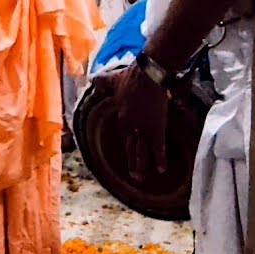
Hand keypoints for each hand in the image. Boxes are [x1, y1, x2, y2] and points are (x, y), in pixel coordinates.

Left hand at [95, 62, 168, 179]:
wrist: (148, 74)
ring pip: (141, 150)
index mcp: (121, 115)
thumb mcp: (114, 79)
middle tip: (133, 176)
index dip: (128, 143)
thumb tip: (92, 78)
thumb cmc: (132, 75)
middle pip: (130, 146)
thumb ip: (103, 82)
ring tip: (140, 178)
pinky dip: (160, 158)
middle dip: (132, 162)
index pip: (124, 133)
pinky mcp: (156, 128)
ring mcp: (142, 128)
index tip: (129, 153)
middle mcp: (129, 125)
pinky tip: (162, 169)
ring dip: (141, 165)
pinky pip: (157, 147)